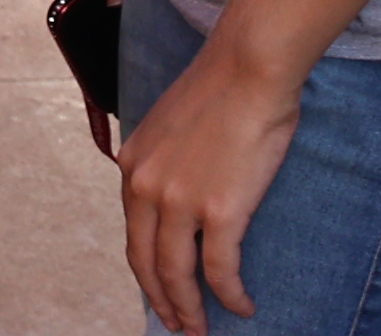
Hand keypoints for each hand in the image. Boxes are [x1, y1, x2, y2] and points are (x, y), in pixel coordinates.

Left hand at [117, 33, 303, 326]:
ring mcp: (179, 201)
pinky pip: (220, 270)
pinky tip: (243, 306)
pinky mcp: (218, 211)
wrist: (248, 70)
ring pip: (177, 275)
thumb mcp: (169, 129)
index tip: (160, 293)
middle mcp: (145, 187)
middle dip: (163, 302)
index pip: (133, 235)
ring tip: (203, 329)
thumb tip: (176, 198)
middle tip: (179, 326)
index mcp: (132, 167)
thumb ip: (164, 164)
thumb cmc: (221, 94)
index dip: (146, 272)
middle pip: (147, 263)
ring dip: (191, 310)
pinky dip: (230, 295)